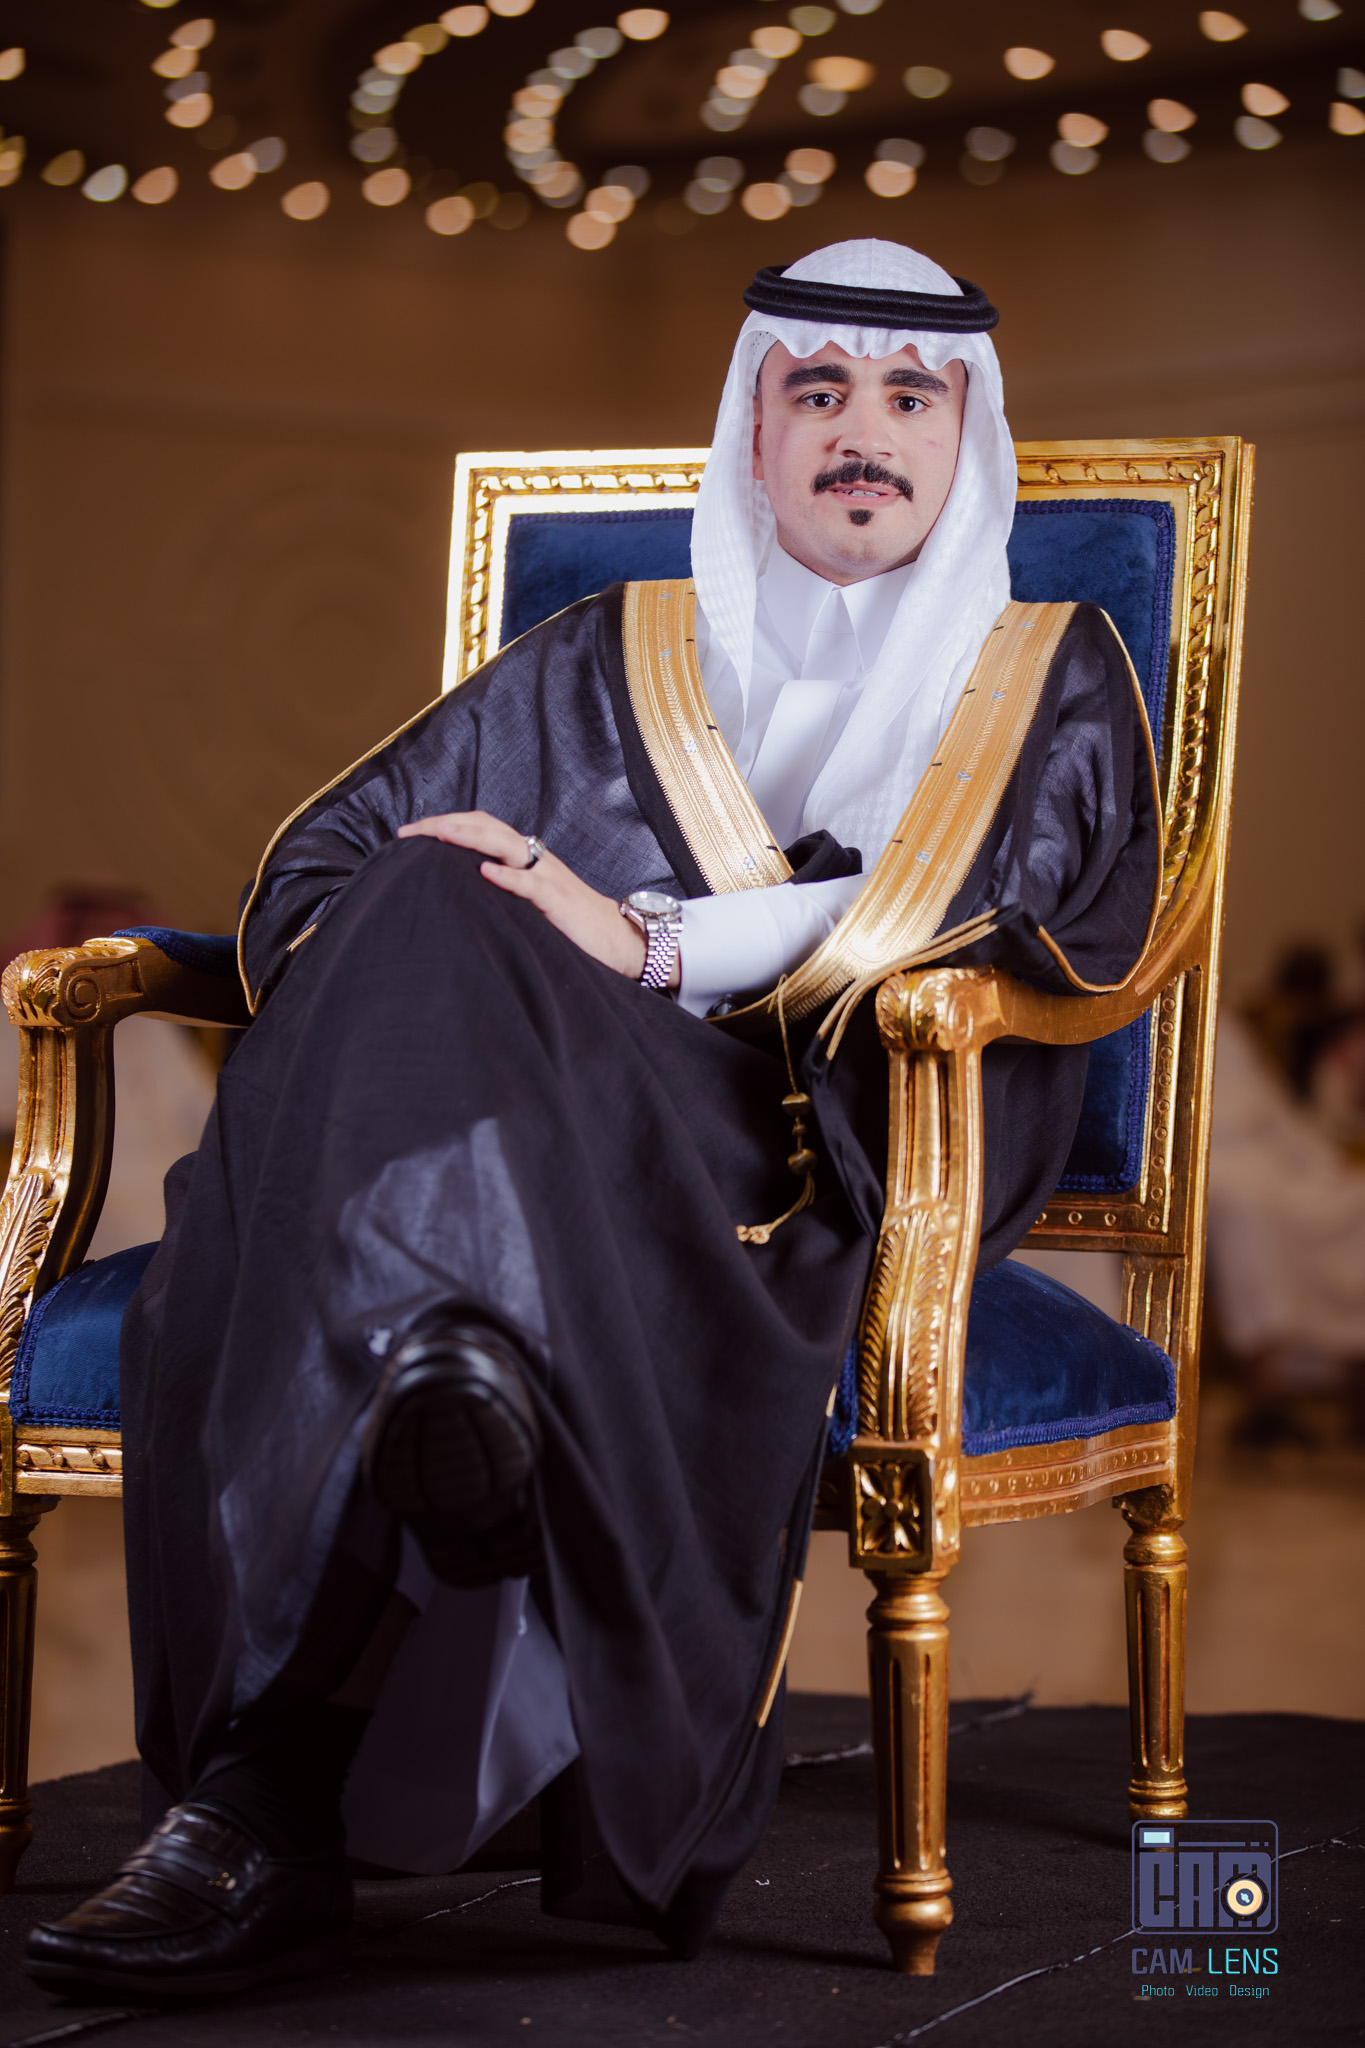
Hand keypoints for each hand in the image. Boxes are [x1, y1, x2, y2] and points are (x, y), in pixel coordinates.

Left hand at [397, 811, 662, 981]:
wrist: (619, 940)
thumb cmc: (572, 926)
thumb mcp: (531, 903)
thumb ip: (503, 891)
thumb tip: (460, 890)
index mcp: (525, 858)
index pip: (481, 827)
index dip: (447, 824)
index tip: (410, 834)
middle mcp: (535, 859)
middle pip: (487, 826)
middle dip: (445, 825)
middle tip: (408, 833)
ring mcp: (548, 876)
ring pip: (506, 845)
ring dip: (470, 837)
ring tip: (439, 834)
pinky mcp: (560, 900)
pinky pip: (533, 883)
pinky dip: (508, 876)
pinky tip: (484, 872)